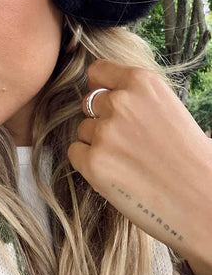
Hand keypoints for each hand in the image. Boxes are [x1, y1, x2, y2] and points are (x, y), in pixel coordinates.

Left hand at [67, 59, 211, 274]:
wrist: (205, 203)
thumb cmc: (191, 158)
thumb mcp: (168, 108)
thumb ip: (136, 97)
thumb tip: (104, 93)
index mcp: (141, 82)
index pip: (97, 71)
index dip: (101, 88)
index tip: (109, 103)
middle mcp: (120, 101)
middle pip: (88, 103)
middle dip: (102, 120)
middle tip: (129, 142)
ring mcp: (104, 132)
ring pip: (83, 129)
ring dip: (97, 144)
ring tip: (129, 162)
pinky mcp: (93, 162)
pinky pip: (76, 153)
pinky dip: (89, 164)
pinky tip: (117, 174)